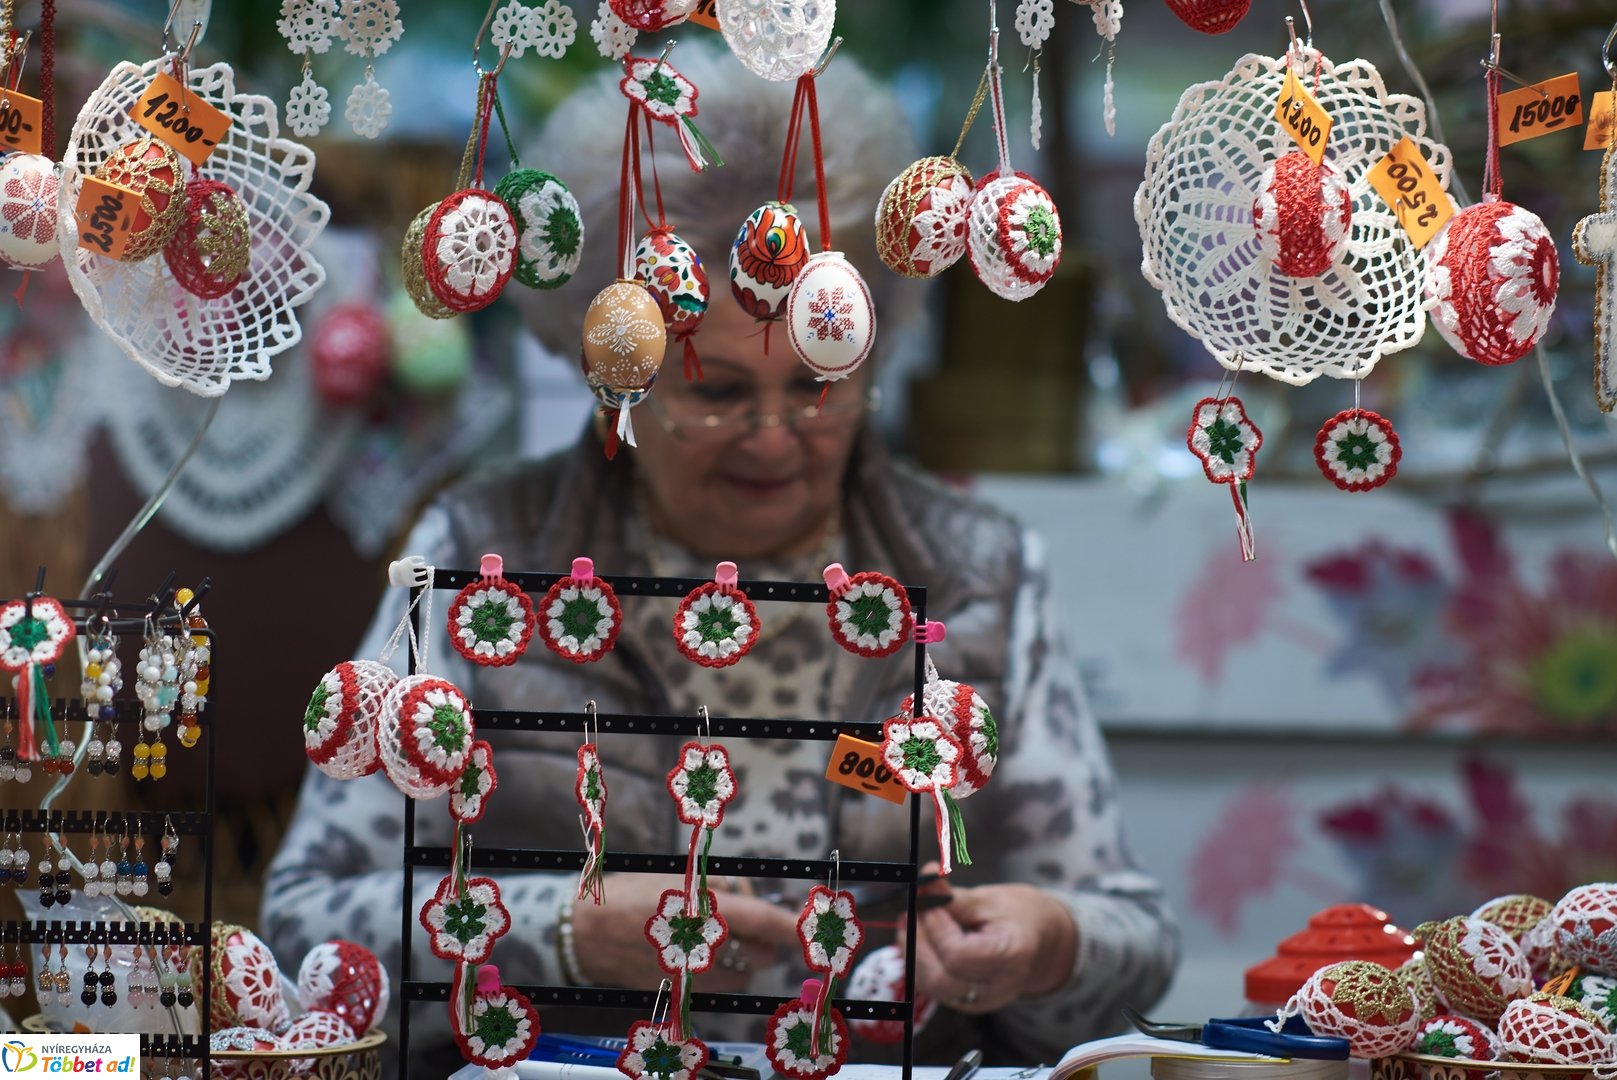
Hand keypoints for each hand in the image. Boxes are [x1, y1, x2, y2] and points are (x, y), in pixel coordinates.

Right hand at [570, 874, 799, 991]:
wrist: (586, 932)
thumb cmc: (633, 893)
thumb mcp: (681, 875)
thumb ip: (723, 889)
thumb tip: (753, 899)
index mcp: (703, 910)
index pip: (763, 921)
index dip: (792, 927)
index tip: (809, 929)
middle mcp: (703, 947)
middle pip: (761, 953)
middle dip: (764, 936)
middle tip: (742, 914)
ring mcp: (693, 975)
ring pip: (744, 973)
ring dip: (743, 954)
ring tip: (714, 930)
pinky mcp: (683, 991)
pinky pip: (721, 986)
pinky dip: (723, 970)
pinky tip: (701, 950)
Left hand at [901, 868, 1078, 1014]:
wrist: (1038, 943)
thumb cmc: (1017, 917)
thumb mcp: (989, 900)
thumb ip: (953, 896)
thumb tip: (924, 878)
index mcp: (1010, 958)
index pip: (959, 956)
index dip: (937, 929)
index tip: (928, 903)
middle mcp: (995, 988)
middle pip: (942, 979)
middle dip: (917, 943)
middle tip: (910, 911)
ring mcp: (978, 1001)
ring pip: (931, 986)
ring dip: (913, 951)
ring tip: (912, 920)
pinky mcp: (964, 1002)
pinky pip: (931, 987)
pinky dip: (917, 962)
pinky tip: (918, 937)